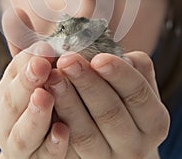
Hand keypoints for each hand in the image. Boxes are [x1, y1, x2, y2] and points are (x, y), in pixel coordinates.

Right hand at [0, 9, 69, 158]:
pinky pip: (43, 156)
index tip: (45, 47)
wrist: (36, 143)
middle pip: (13, 100)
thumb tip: (15, 11)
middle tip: (42, 65)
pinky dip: (52, 145)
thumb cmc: (36, 100)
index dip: (28, 59)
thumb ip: (25, 46)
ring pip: (23, 131)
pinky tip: (65, 133)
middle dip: (27, 81)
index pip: (15, 71)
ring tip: (46, 97)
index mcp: (9, 89)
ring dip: (35, 114)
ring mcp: (20, 141)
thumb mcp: (31, 72)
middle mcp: (9, 116)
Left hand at [45, 51, 169, 157]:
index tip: (98, 57)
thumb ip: (128, 65)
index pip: (137, 93)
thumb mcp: (133, 80)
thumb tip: (106, 50)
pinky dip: (56, 125)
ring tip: (52, 77)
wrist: (116, 137)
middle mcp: (135, 144)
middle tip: (67, 60)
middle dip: (87, 83)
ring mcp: (109, 158)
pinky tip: (45, 101)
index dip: (119, 74)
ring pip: (86, 133)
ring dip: (67, 102)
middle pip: (111, 113)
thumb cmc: (123, 97)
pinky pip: (67, 150)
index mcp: (153, 119)